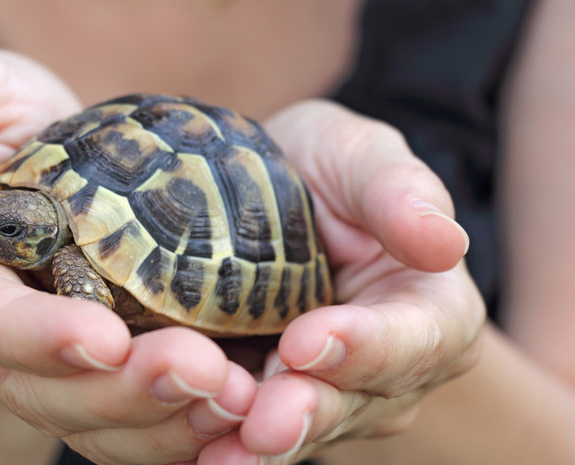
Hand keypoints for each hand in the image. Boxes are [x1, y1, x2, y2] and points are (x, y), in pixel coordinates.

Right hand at [0, 32, 256, 463]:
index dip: (28, 334)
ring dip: (159, 418)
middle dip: (118, 389)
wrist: (18, 187)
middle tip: (203, 373)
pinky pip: (119, 423)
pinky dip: (173, 427)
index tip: (103, 339)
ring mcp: (27, 363)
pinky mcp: (76, 378)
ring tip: (232, 398)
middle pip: (37, 385)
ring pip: (85, 417)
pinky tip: (231, 412)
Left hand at [198, 101, 484, 463]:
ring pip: (301, 427)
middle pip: (353, 401)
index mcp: (431, 310)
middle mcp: (390, 369)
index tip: (306, 342)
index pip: (413, 339)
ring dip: (259, 444)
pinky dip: (223, 440)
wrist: (270, 191)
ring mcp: (334, 394)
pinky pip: (253, 429)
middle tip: (260, 424)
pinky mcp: (276, 402)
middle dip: (303, 413)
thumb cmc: (326, 167)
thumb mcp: (361, 157)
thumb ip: (398, 192)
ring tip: (219, 455)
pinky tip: (194, 450)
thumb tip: (444, 242)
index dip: (364, 347)